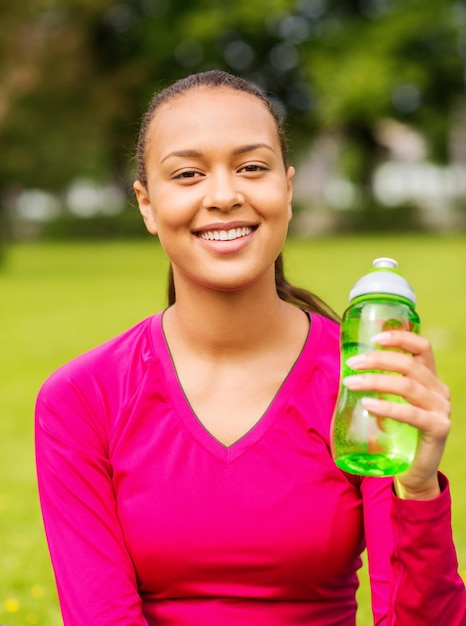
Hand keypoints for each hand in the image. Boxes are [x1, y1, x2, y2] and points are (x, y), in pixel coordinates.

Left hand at [345, 330, 450, 499]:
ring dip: (376, 381)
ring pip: (408, 386)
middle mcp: (439, 390)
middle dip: (378, 360)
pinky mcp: (438, 429)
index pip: (422, 347)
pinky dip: (387, 407)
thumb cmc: (396, 432)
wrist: (413, 471)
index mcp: (429, 378)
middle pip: (410, 364)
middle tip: (351, 364)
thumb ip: (379, 383)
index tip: (374, 337)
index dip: (400, 337)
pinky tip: (367, 405)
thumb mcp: (390, 401)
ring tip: (351, 383)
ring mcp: (441, 410)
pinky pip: (411, 414)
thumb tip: (346, 365)